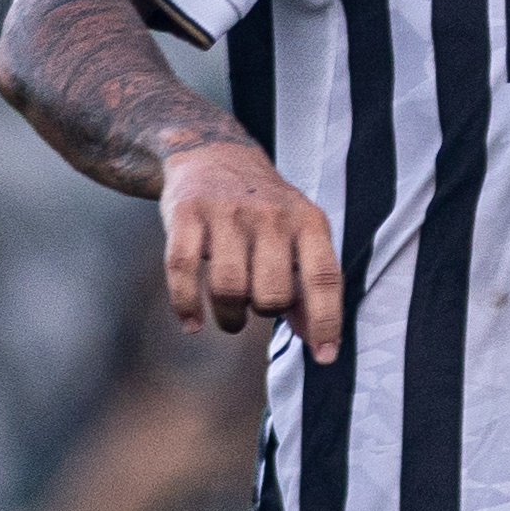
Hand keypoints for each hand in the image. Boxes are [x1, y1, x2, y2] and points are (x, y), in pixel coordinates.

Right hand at [160, 140, 342, 361]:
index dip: (326, 320)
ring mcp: (226, 213)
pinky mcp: (186, 214)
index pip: (324, 278)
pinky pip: (183, 271)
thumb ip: (309, 286)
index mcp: (308, 222)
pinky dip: (187, 306)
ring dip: (230, 317)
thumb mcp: (299, 236)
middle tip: (257, 307)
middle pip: (272, 291)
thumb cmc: (265, 211)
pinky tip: (192, 323)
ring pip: (229, 288)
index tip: (324, 357)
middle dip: (265, 312)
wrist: (213, 153)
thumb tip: (319, 342)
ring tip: (231, 319)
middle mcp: (271, 215)